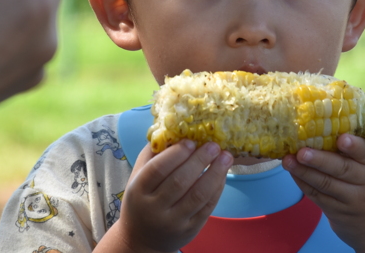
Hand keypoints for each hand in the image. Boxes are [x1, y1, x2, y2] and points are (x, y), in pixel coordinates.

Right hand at [99, 142, 232, 252]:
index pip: (157, 170)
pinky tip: (223, 174)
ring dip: (215, 173)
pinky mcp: (190, 230)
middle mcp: (154, 208)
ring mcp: (173, 221)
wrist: (141, 238)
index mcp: (138, 190)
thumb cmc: (142, 198)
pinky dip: (217, 188)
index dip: (175, 154)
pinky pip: (207, 207)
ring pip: (197, 196)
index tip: (191, 141)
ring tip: (226, 156)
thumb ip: (154, 153)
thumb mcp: (139, 176)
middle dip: (200, 161)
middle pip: (179, 182)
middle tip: (214, 145)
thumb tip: (174, 127)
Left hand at [282, 135, 364, 252]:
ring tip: (288, 160)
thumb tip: (324, 127)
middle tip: (301, 151)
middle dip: (320, 159)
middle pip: (343, 169)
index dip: (354, 146)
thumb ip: (358, 153)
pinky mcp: (338, 213)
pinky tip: (293, 172)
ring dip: (304, 171)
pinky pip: (318, 196)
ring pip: (326, 184)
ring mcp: (353, 201)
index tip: (341, 138)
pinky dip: (303, 183)